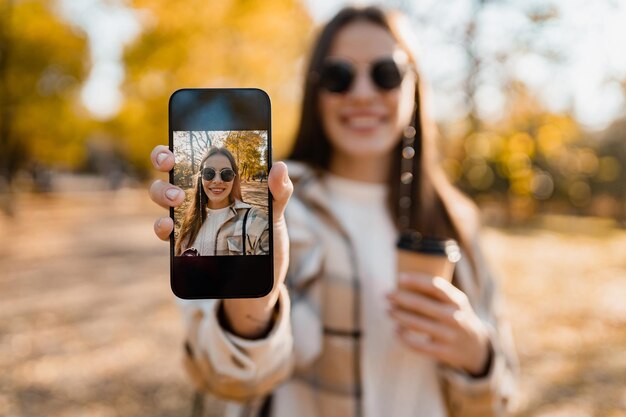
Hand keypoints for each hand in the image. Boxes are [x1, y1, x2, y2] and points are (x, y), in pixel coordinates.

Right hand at [149, 145, 292, 337]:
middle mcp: (198, 195)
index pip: (194, 155)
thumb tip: (279, 166)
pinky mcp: (186, 243)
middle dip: (162, 159)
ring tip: (176, 197)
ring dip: (162, 191)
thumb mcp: (277, 214)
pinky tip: (168, 228)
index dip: (180, 143)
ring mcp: (190, 218)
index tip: (177, 141)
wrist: (262, 278)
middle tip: (170, 163)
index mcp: (219, 181)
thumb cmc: (267, 240)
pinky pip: (166, 231)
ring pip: (162, 196)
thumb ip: (279, 191)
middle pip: (170, 169)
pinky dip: (162, 227)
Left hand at [386, 273, 490, 375]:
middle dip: (400, 298)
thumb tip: (404, 280)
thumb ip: (438, 292)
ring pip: (417, 324)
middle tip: (386, 295)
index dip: (416, 281)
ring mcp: (449, 336)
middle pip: (421, 304)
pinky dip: (403, 337)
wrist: (475, 347)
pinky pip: (418, 345)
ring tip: (388, 310)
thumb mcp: (455, 302)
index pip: (435, 286)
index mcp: (457, 301)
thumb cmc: (457, 317)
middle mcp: (454, 317)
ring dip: (399, 316)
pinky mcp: (443, 352)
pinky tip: (396, 331)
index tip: (399, 278)